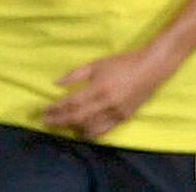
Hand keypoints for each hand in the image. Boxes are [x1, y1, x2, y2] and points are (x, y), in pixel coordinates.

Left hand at [43, 47, 176, 139]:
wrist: (152, 67)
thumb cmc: (123, 62)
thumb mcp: (98, 64)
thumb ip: (76, 74)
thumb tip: (56, 83)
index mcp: (99, 87)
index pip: (71, 103)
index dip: (56, 109)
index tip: (44, 111)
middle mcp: (107, 103)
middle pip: (77, 117)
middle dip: (59, 120)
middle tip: (46, 121)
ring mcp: (116, 113)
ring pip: (89, 127)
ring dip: (73, 128)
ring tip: (62, 125)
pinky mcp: (124, 118)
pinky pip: (103, 130)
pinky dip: (90, 132)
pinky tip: (81, 130)